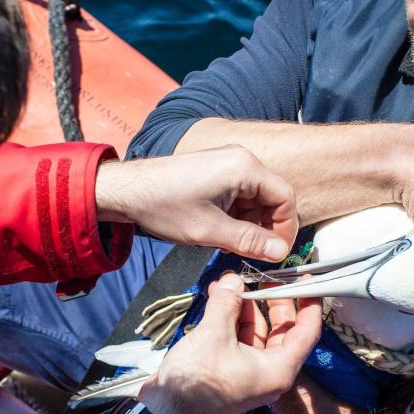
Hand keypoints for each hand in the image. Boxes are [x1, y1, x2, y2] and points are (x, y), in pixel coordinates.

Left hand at [96, 146, 297, 261]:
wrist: (127, 191)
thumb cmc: (164, 205)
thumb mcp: (210, 230)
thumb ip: (249, 241)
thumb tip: (278, 252)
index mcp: (245, 167)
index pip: (285, 198)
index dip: (285, 228)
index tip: (276, 253)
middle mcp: (241, 161)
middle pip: (272, 198)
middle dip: (265, 228)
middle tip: (252, 253)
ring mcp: (228, 165)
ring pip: (255, 200)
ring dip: (249, 225)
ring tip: (230, 244)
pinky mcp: (217, 173)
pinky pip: (239, 197)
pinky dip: (236, 217)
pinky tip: (220, 233)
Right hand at [138, 273, 321, 413]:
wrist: (165, 411)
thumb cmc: (196, 381)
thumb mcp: (214, 334)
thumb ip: (227, 303)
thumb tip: (233, 280)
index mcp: (278, 369)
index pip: (307, 332)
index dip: (309, 303)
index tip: (306, 280)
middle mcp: (269, 372)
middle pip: (282, 330)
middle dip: (272, 301)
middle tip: (265, 276)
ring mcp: (249, 371)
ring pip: (258, 332)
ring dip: (245, 306)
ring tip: (231, 283)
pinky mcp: (231, 369)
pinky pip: (239, 339)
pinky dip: (231, 318)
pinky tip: (218, 298)